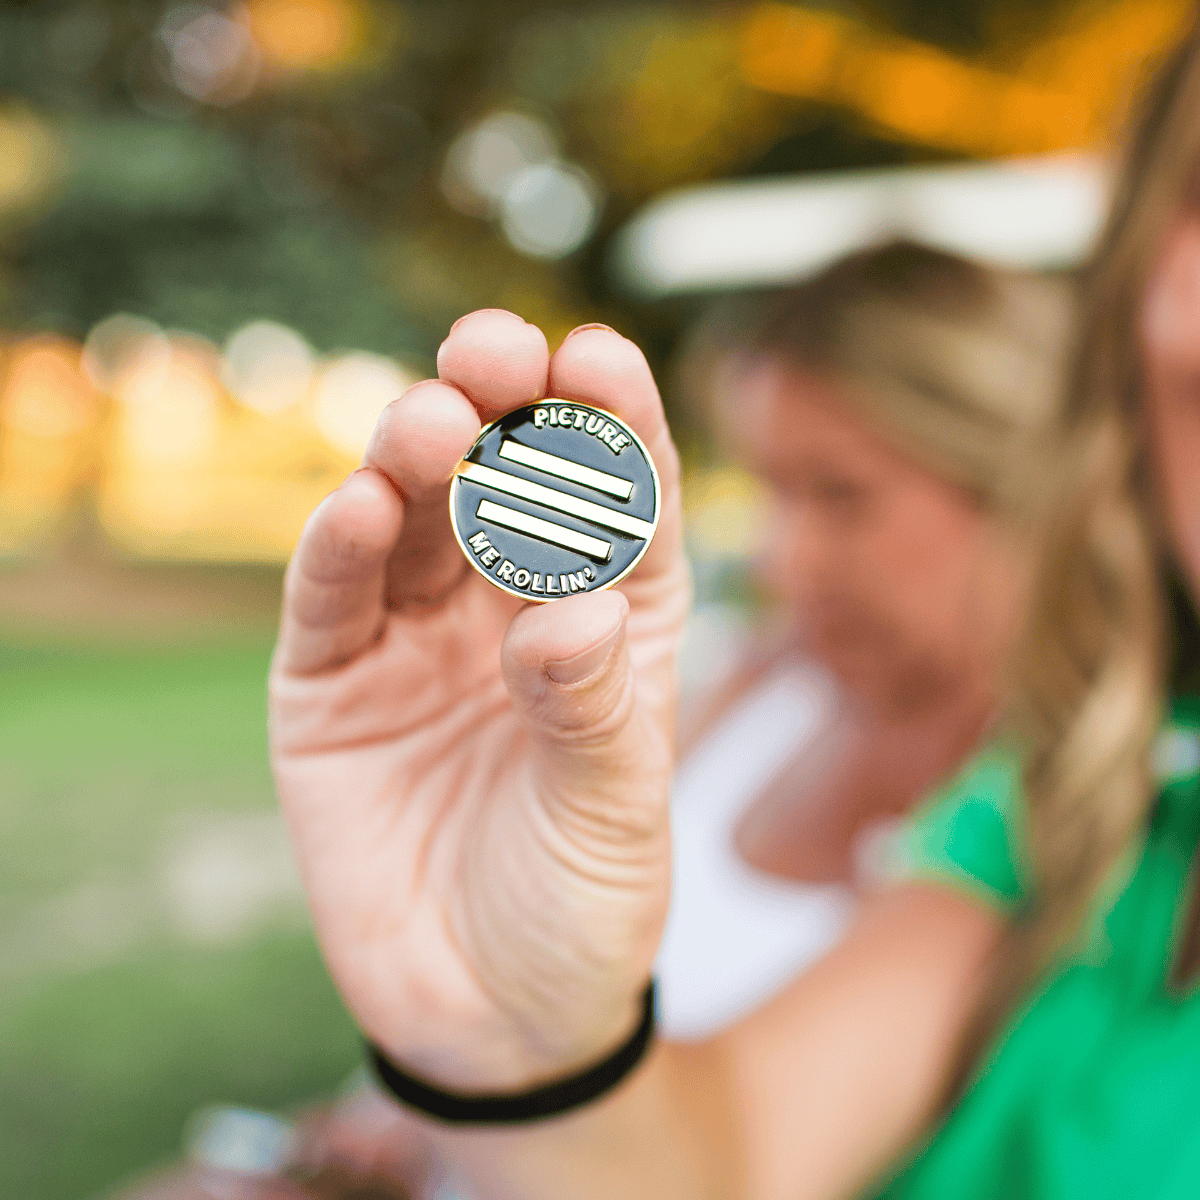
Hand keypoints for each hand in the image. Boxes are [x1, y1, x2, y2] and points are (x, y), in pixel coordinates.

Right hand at [269, 311, 688, 1091]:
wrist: (492, 1011)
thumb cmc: (581, 901)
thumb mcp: (613, 814)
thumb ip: (594, 711)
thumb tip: (568, 611)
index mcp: (611, 618)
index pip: (620, 503)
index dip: (614, 426)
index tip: (601, 357)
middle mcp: (510, 607)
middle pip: (506, 482)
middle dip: (503, 409)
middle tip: (494, 350)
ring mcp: (416, 638)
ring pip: (412, 518)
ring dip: (414, 458)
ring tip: (427, 425)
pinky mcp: (331, 683)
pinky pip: (332, 599)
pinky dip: (338, 548)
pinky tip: (356, 507)